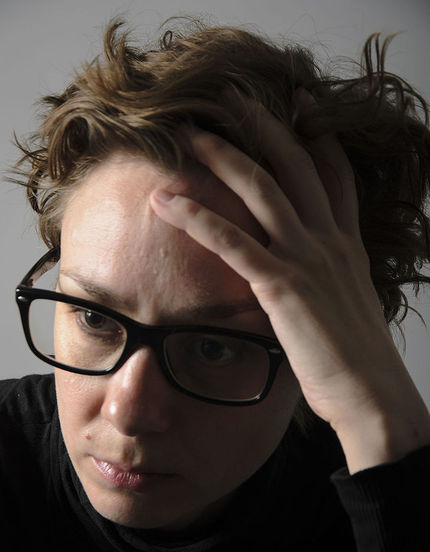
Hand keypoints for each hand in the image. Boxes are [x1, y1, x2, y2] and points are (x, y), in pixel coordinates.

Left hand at [150, 88, 429, 470]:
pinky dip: (197, 218)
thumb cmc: (358, 363)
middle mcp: (329, 242)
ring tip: (193, 134)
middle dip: (265, 126)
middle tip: (236, 98)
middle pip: (296, 166)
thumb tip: (305, 286)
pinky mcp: (282, 285)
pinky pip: (232, 241)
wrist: (372, 394)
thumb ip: (327, 285)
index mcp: (347, 247)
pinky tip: (168, 202)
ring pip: (262, 189)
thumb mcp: (349, 310)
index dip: (319, 142)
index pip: (336, 179)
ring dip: (224, 157)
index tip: (302, 112)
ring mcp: (307, 259)